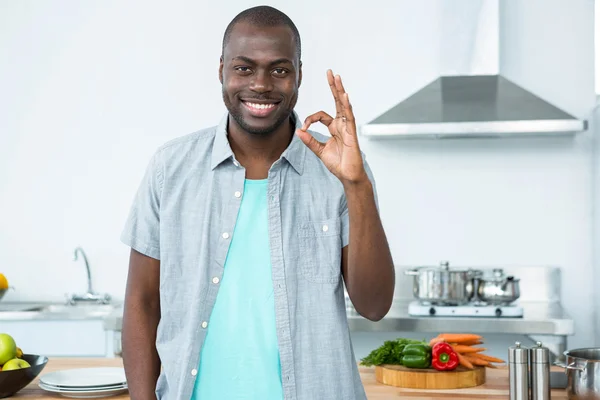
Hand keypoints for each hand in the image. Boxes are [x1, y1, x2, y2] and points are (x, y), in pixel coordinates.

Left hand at [296, 70, 367, 184]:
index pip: (321, 116)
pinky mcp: (352, 133)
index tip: (303, 128)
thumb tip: (299, 132)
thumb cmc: (338, 164)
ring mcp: (348, 127)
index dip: (310, 119)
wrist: (347, 175)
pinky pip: (349, 117)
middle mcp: (342, 124)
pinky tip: (344, 96)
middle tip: (330, 72)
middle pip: (337, 101)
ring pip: (344, 105)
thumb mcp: (320, 151)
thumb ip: (310, 141)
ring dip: (339, 91)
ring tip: (337, 77)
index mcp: (335, 128)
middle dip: (333, 87)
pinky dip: (347, 106)